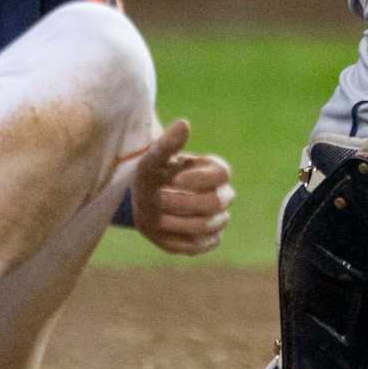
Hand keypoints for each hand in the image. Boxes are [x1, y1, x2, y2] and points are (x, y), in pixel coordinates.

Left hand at [130, 118, 232, 256]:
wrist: (145, 202)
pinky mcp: (209, 240)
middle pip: (217, 202)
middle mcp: (222, 195)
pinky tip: (163, 230)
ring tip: (156, 216)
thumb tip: (184, 124)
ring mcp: (218, 219)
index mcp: (214, 170)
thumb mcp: (153, 159)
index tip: (175, 179)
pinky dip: (180, 239)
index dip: (200, 178)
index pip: (222, 173)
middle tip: (158, 198)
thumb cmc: (152, 175)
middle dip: (185, 202)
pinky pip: (201, 244)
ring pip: (208, 225)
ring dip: (178, 221)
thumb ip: (168, 144)